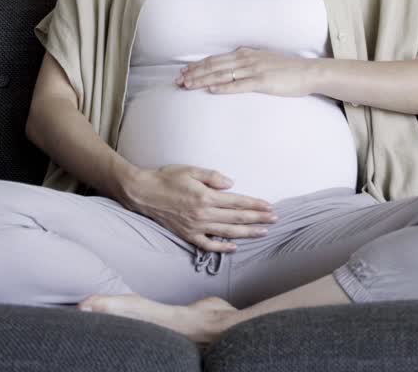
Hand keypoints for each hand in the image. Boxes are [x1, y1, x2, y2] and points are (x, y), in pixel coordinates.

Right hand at [122, 164, 278, 252]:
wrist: (142, 193)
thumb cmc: (166, 178)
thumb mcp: (190, 170)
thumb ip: (213, 177)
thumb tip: (232, 185)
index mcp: (206, 196)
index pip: (238, 202)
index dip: (255, 205)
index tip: (269, 207)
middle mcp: (203, 214)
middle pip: (237, 219)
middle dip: (258, 219)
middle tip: (275, 220)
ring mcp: (195, 227)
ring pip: (227, 233)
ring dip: (247, 233)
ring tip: (262, 233)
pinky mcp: (187, 235)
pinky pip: (208, 244)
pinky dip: (222, 247)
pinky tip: (233, 247)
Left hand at [174, 47, 316, 96]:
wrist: (308, 72)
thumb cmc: (287, 69)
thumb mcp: (264, 59)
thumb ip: (248, 60)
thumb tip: (234, 61)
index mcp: (246, 54)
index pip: (216, 59)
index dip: (198, 65)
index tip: (183, 71)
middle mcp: (247, 59)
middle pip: (215, 66)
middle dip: (194, 73)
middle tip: (178, 81)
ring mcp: (254, 70)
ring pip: (222, 75)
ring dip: (203, 80)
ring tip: (188, 85)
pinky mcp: (262, 82)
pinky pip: (239, 85)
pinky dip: (224, 87)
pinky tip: (211, 90)